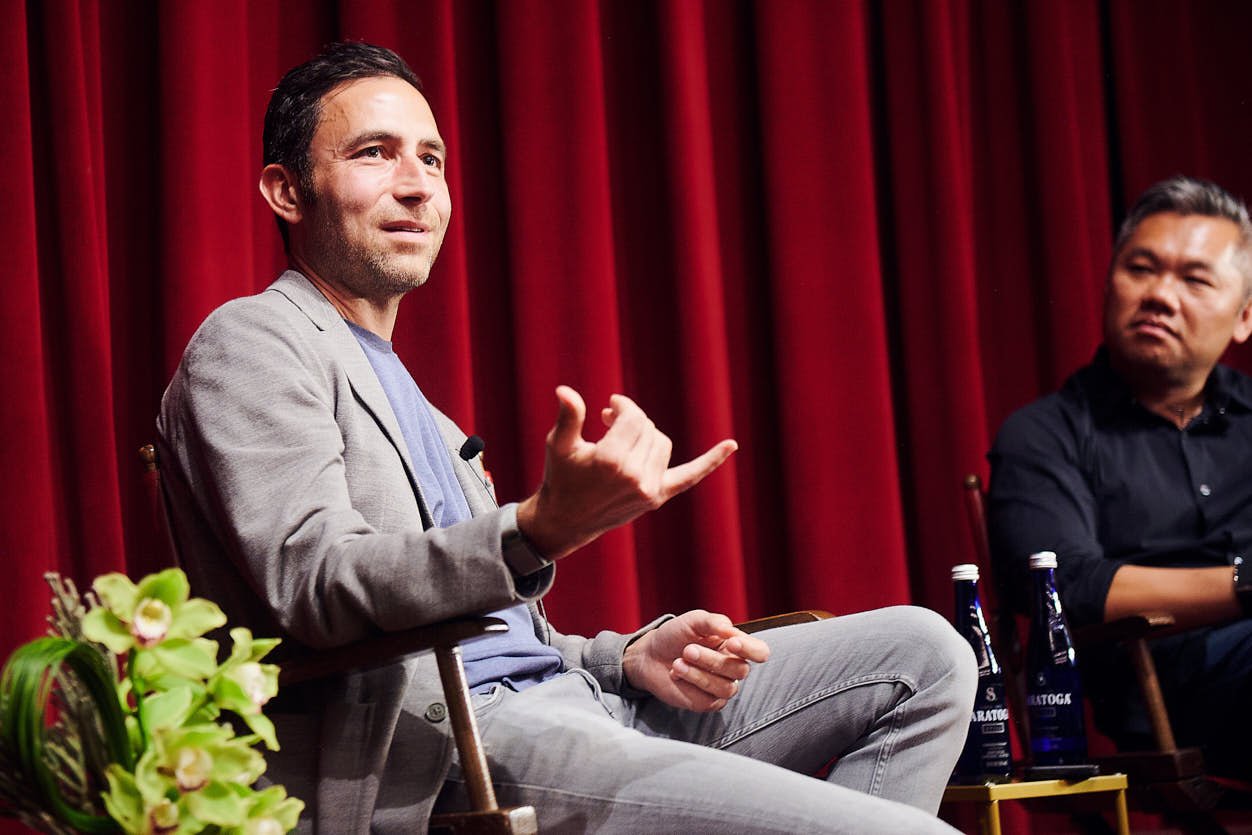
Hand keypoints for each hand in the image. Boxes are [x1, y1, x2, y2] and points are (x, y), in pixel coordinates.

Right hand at [516, 386, 736, 559]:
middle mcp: (634, 477)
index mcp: (611, 460)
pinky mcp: (657, 499)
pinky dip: (710, 461)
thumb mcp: (559, 445)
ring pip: (662, 444)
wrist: (565, 521)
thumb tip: (565, 390)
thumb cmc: (560, 478)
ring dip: (646, 436)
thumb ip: (569, 417)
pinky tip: (731, 445)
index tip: (609, 407)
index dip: (622, 407)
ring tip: (623, 439)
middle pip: (648, 428)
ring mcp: (648, 490)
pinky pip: (690, 476)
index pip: (634, 418)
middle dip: (630, 420)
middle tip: (608, 420)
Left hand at [622, 610, 769, 711]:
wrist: (650, 654)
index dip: (751, 650)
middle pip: (740, 670)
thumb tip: (731, 630)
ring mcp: (721, 687)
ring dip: (699, 674)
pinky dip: (689, 685)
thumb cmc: (676, 635)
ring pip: (725, 688)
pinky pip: (708, 701)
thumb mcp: (693, 620)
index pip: (760, 652)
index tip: (731, 643)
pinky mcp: (707, 703)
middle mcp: (733, 667)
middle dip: (711, 660)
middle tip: (687, 650)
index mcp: (735, 645)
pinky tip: (676, 674)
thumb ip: (713, 622)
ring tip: (677, 662)